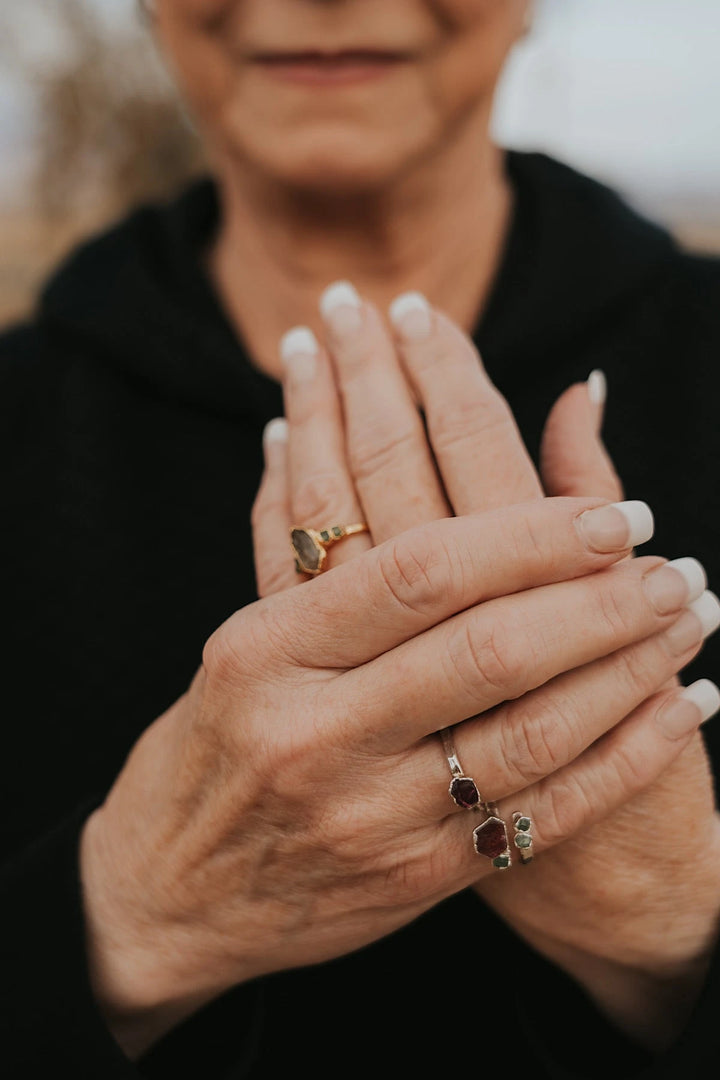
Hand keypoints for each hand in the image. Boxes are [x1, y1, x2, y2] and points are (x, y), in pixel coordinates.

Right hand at [254, 282, 719, 1048]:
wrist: (174, 892)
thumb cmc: (212, 743)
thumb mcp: (239, 638)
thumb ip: (289, 539)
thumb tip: (307, 420)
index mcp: (268, 650)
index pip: (420, 570)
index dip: (529, 534)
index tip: (610, 510)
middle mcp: (317, 733)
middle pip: (490, 648)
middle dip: (599, 596)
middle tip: (669, 559)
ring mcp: (368, 816)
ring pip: (531, 732)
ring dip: (632, 667)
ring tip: (690, 616)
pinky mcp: (413, 880)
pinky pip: (541, 815)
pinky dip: (625, 757)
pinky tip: (681, 708)